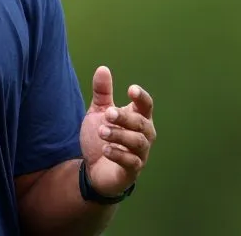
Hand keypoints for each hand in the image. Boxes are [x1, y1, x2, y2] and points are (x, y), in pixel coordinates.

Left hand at [80, 66, 155, 197]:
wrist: (94, 170)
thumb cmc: (102, 138)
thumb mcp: (99, 113)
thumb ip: (102, 93)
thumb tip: (102, 68)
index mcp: (138, 118)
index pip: (146, 105)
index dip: (141, 97)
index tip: (131, 90)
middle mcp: (144, 135)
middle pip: (141, 123)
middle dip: (125, 117)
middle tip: (108, 113)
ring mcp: (140, 154)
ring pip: (137, 142)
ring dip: (120, 135)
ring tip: (102, 131)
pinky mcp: (132, 171)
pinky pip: (131, 162)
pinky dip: (119, 154)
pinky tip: (106, 149)